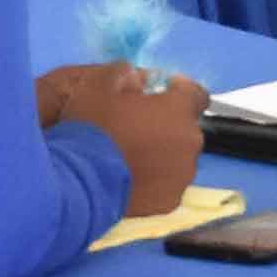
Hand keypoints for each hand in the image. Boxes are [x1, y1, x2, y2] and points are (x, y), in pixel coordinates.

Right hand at [40, 61, 211, 216]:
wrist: (79, 180)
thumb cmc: (92, 127)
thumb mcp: (99, 87)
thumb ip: (124, 75)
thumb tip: (136, 77)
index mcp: (178, 111)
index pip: (197, 94)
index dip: (181, 90)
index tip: (163, 90)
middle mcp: (190, 143)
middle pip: (186, 128)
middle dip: (169, 124)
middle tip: (139, 126)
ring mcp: (182, 176)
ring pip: (178, 157)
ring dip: (163, 152)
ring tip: (133, 156)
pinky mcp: (169, 201)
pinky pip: (167, 183)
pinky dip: (155, 179)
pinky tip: (131, 177)